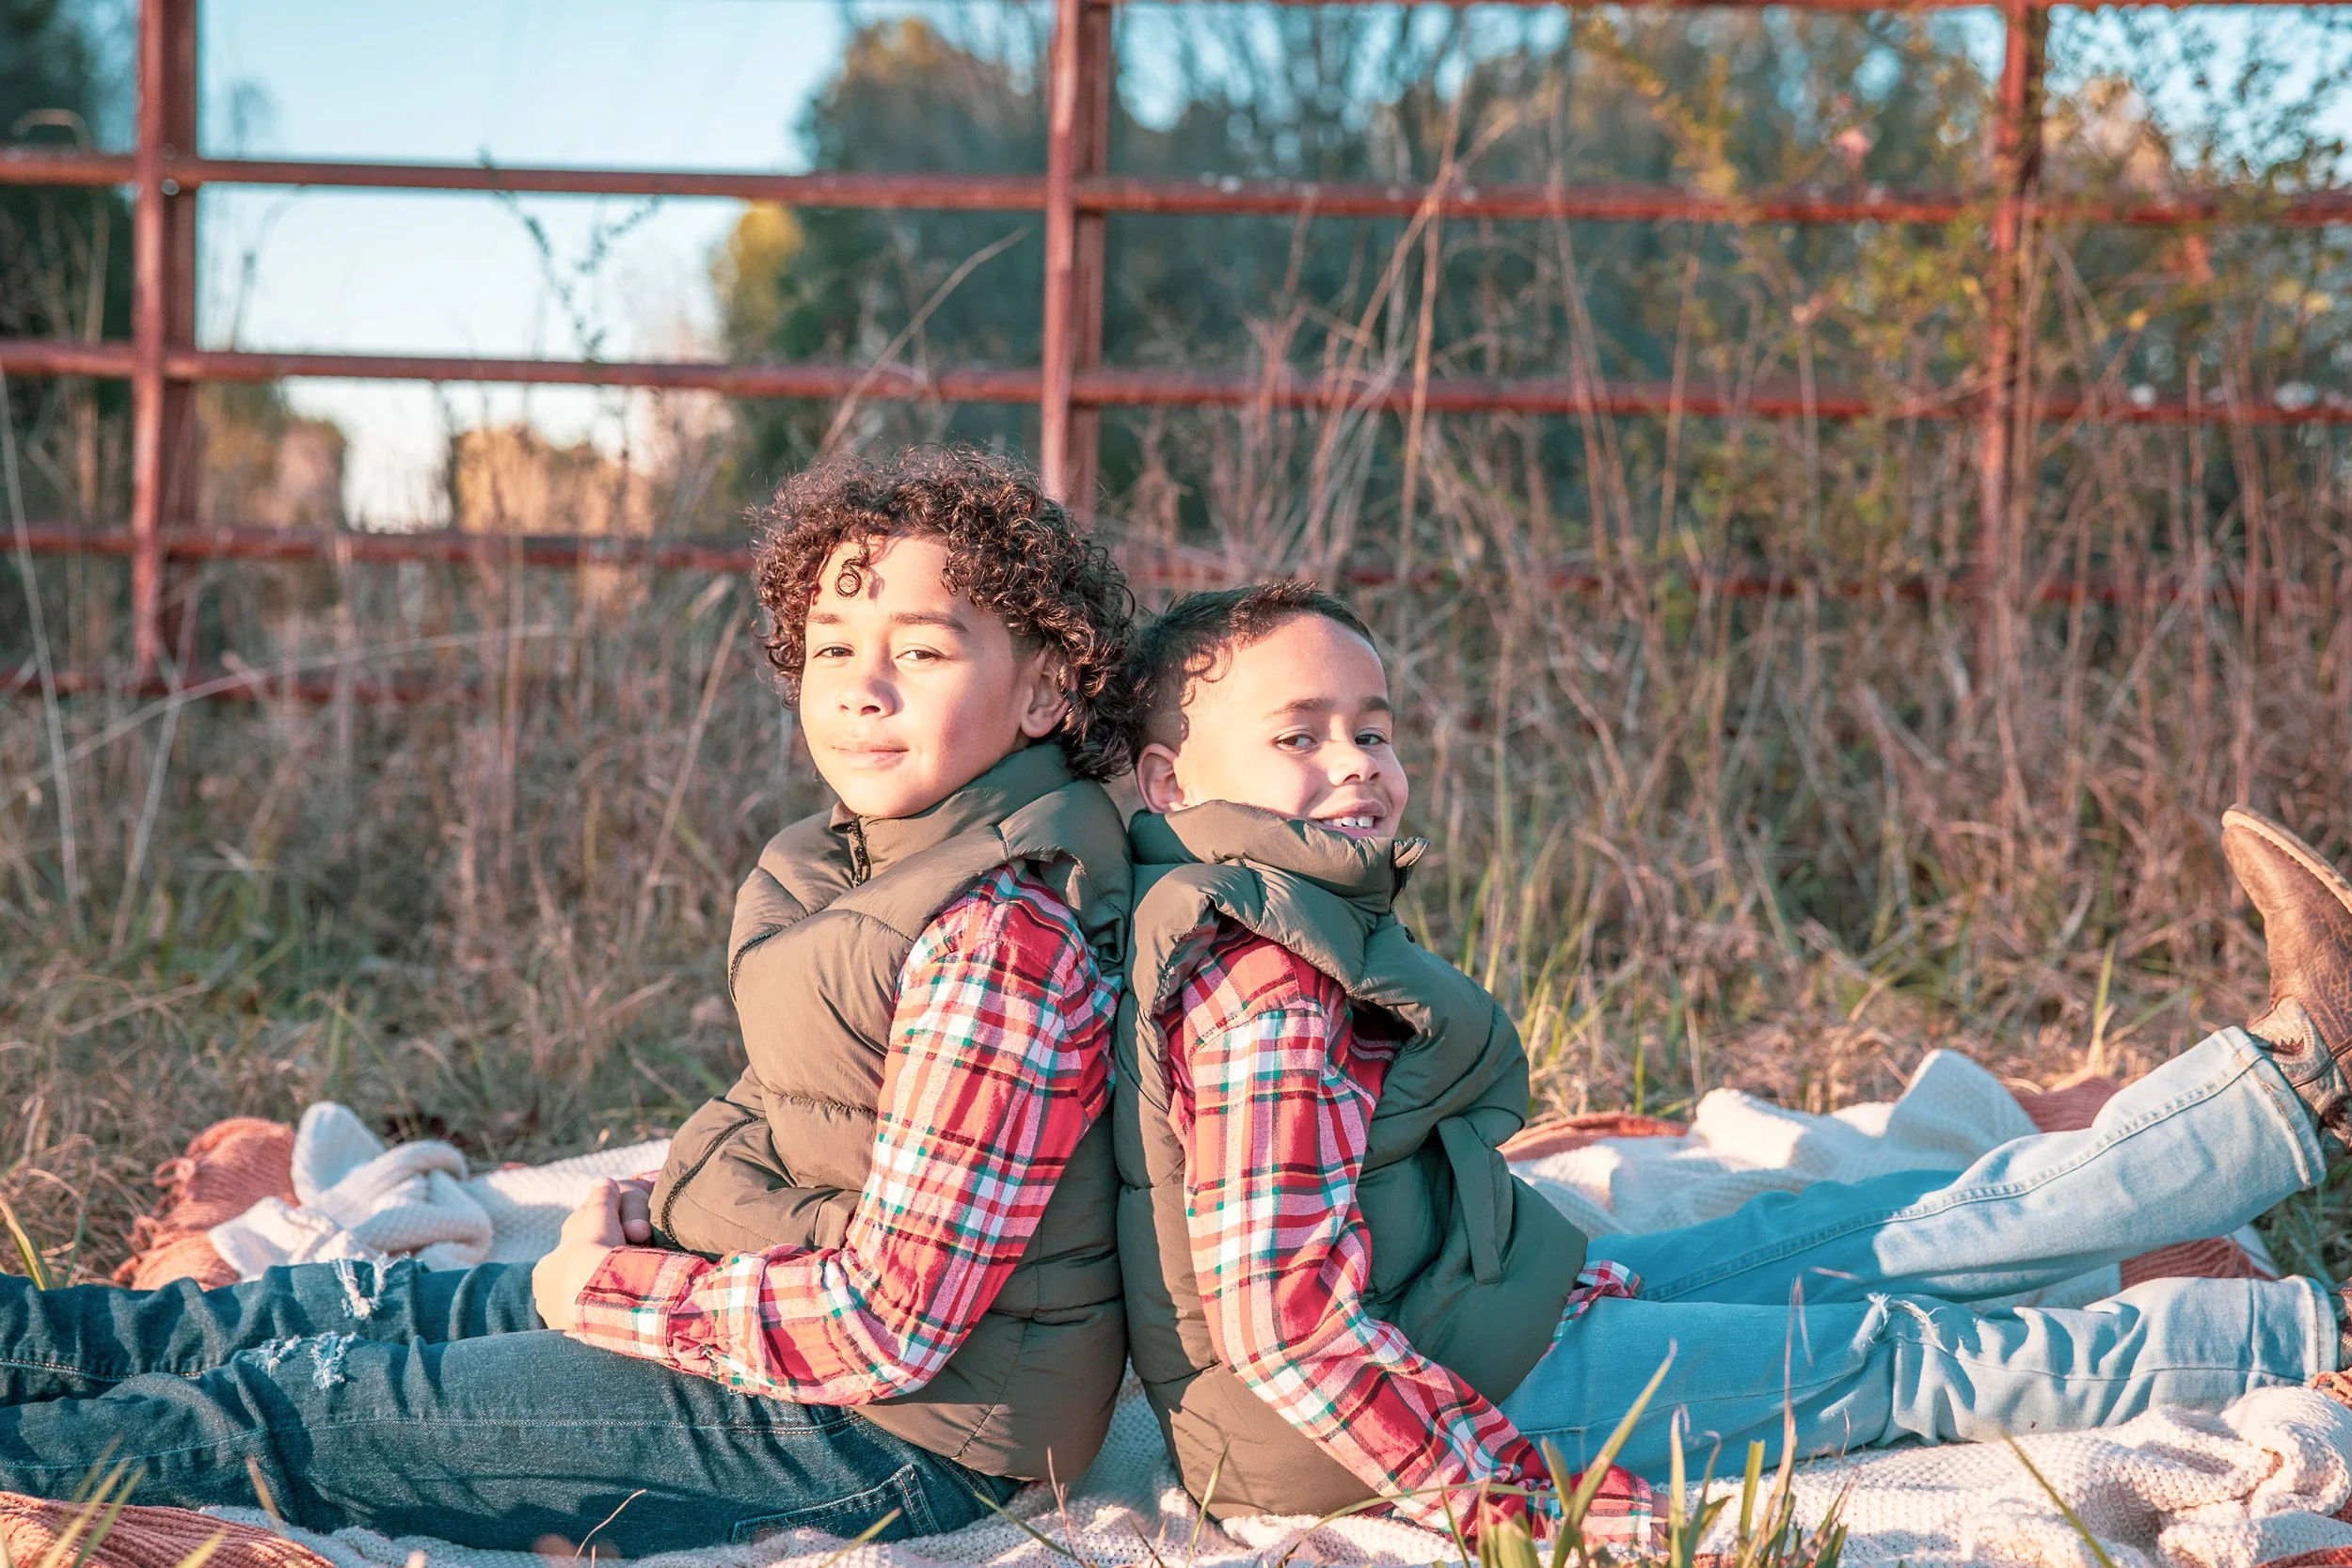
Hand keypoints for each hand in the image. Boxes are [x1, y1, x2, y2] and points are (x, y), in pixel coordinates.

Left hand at [532, 1178, 651, 1330]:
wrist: (604, 1295)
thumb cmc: (597, 1254)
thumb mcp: (600, 1218)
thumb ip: (601, 1199)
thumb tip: (603, 1182)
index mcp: (544, 1269)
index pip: (567, 1257)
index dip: (590, 1249)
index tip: (609, 1250)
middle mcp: (544, 1298)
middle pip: (571, 1284)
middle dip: (589, 1279)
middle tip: (617, 1273)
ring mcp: (559, 1321)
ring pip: (581, 1305)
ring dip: (597, 1300)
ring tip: (622, 1295)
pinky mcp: (576, 1339)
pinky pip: (591, 1324)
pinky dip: (603, 1318)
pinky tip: (621, 1313)